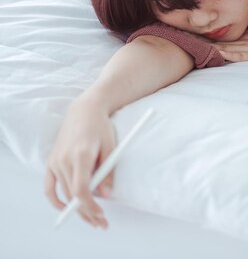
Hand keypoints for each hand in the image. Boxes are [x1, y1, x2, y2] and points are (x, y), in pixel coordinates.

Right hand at [44, 95, 116, 228]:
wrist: (84, 111)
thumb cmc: (101, 127)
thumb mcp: (111, 147)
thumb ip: (108, 172)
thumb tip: (106, 195)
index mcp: (81, 155)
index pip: (81, 189)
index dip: (90, 206)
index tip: (101, 215)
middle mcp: (64, 159)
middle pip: (72, 195)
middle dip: (87, 212)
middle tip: (102, 224)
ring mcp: (55, 161)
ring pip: (64, 193)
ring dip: (76, 208)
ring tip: (92, 218)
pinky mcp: (50, 162)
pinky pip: (49, 187)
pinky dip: (56, 200)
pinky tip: (66, 209)